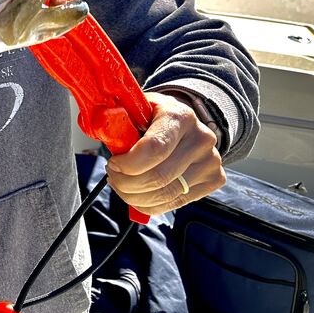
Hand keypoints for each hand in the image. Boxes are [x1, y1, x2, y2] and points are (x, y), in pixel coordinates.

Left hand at [105, 91, 224, 216]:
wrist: (184, 122)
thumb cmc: (153, 116)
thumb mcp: (134, 108)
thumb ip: (116, 121)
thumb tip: (99, 129)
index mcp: (180, 116)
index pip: (154, 149)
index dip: (128, 164)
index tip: (113, 163)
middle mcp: (201, 138)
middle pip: (159, 177)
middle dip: (126, 183)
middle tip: (112, 176)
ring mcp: (211, 161)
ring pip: (166, 194)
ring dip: (134, 196)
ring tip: (122, 185)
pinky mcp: (214, 180)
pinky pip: (175, 203)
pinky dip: (149, 204)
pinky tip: (137, 194)